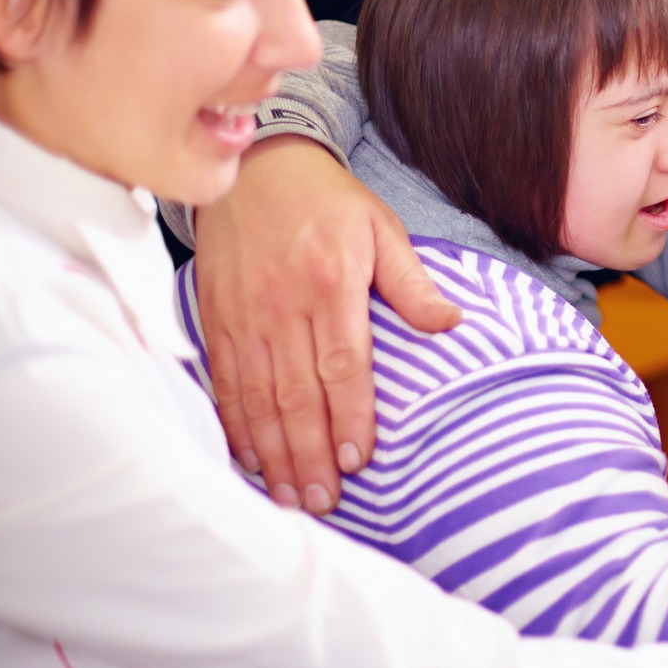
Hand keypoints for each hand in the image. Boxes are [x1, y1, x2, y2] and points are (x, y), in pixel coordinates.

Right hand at [193, 135, 459, 512]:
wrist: (255, 167)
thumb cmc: (328, 202)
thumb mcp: (382, 229)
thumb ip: (412, 284)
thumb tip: (452, 323)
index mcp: (331, 284)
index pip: (341, 366)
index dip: (348, 417)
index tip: (358, 460)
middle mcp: (283, 305)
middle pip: (296, 394)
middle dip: (309, 454)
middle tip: (322, 501)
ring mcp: (243, 315)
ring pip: (257, 397)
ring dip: (273, 452)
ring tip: (289, 496)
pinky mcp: (214, 318)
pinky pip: (225, 382)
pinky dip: (235, 425)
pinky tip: (250, 458)